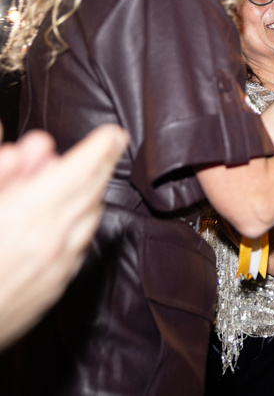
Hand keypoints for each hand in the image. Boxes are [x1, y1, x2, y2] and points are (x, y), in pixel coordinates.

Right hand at [0, 124, 127, 349]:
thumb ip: (1, 173)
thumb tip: (27, 150)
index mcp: (29, 214)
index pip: (80, 170)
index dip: (100, 147)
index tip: (113, 133)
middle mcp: (52, 241)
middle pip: (91, 193)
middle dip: (103, 165)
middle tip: (111, 146)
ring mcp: (55, 269)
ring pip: (89, 222)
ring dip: (90, 195)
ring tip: (83, 177)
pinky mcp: (51, 291)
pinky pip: (78, 248)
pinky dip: (79, 226)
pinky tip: (67, 218)